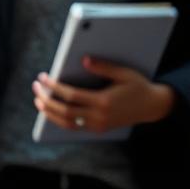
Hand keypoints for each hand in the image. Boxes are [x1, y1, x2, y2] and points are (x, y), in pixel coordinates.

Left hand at [32, 57, 176, 133]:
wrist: (153, 106)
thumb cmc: (138, 86)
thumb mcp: (124, 73)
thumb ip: (103, 67)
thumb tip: (83, 59)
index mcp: (104, 101)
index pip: (70, 96)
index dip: (54, 86)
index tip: (43, 77)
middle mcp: (100, 116)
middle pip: (64, 111)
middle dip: (46, 99)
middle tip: (36, 87)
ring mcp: (99, 125)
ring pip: (67, 123)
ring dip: (49, 112)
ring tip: (38, 100)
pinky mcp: (99, 129)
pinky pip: (74, 126)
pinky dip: (60, 119)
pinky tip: (51, 110)